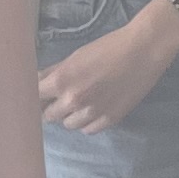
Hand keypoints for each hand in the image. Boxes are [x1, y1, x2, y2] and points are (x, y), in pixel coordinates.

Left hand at [38, 0, 178, 135]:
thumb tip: (37, 82)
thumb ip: (54, 72)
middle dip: (52, 107)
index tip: (40, 95)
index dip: (37, 96)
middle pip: (49, 116)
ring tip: (80, 103)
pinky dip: (88, 122)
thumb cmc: (108, 47)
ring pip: (69, 125)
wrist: (143, 50)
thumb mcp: (75, 56)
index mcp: (61, 81)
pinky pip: (88, 130)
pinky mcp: (110, 120)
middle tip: (60, 98)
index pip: (35, 98)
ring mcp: (92, 113)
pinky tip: (93, 109)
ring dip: (70, 116)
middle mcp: (73, 101)